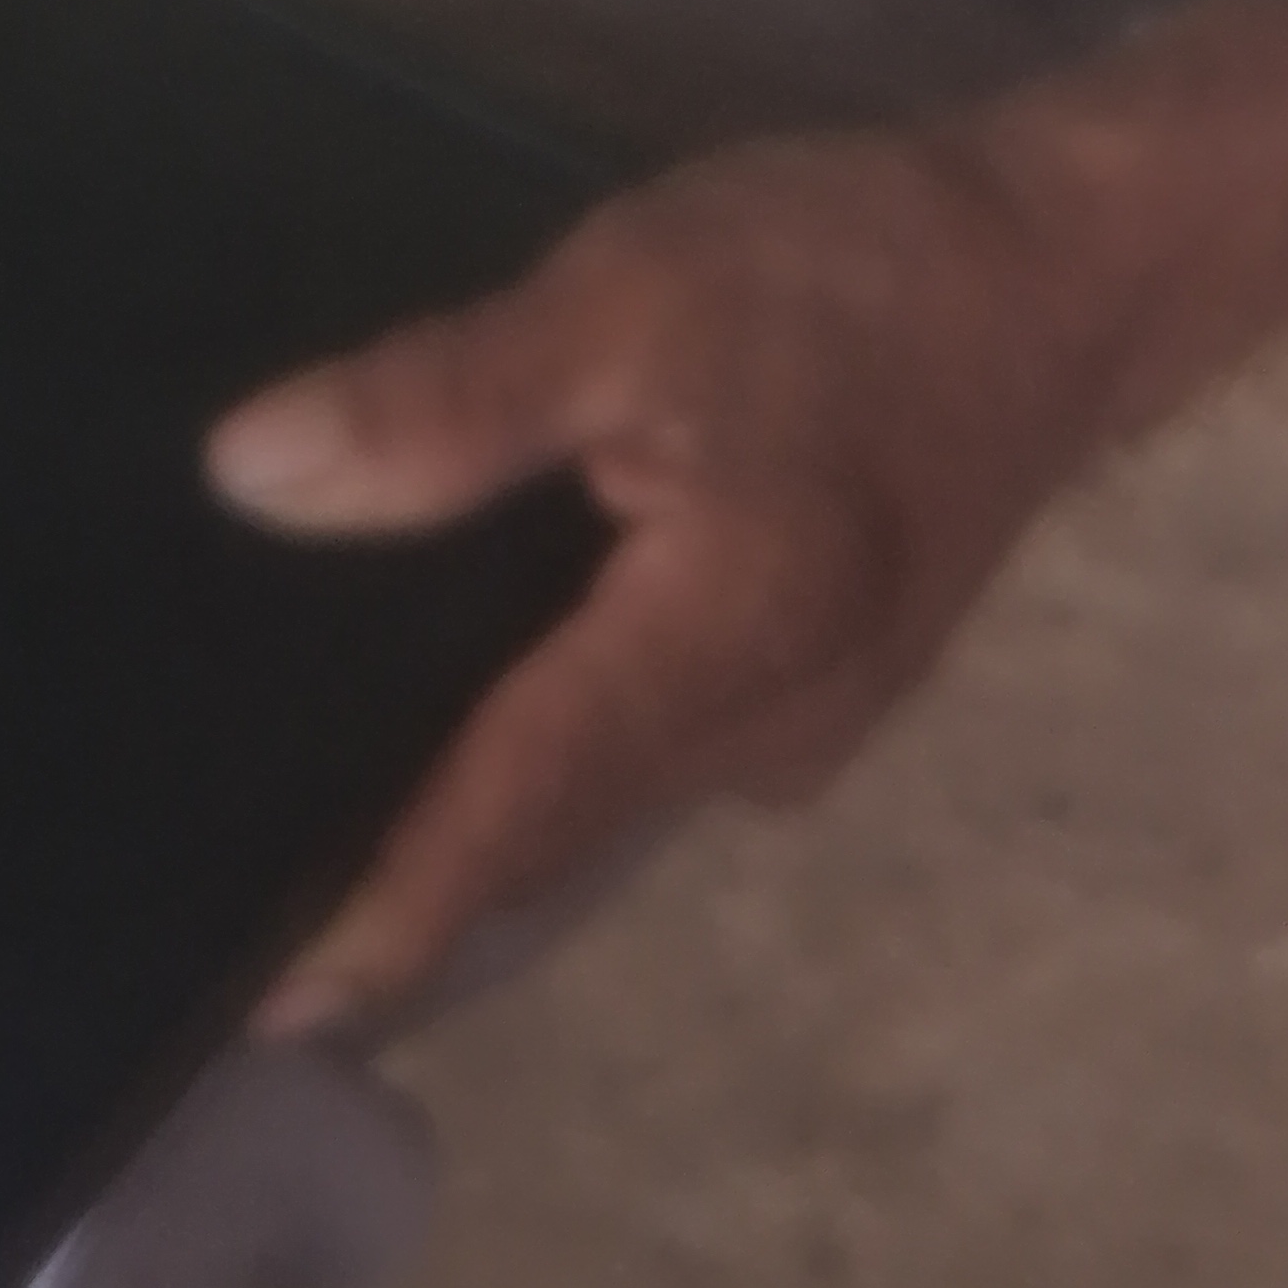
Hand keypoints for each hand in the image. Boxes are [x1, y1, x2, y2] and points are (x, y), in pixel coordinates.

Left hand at [206, 0, 1287, 1041]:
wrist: (1059, 273)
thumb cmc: (847, 272)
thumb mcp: (633, 291)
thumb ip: (450, 397)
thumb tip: (251, 477)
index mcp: (725, 638)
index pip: (524, 806)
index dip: (395, 910)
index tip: (269, 1016)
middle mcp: (766, 729)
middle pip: (554, 831)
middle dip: (406, 891)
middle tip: (229, 927)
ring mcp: (802, 724)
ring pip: (602, 800)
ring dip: (477, 828)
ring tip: (298, 835)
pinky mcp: (813, 686)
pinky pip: (647, 750)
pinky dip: (546, 757)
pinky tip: (449, 705)